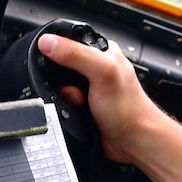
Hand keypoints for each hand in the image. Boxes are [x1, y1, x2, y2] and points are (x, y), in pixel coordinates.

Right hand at [37, 34, 181, 181]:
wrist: (133, 141)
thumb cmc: (128, 108)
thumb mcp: (102, 72)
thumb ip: (76, 54)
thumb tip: (48, 42)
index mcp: (102, 50)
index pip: (69, 40)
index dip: (58, 52)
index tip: (58, 66)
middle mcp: (95, 67)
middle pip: (60, 65)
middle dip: (60, 80)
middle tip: (75, 89)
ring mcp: (88, 87)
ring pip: (58, 85)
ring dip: (62, 96)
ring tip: (78, 102)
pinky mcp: (82, 104)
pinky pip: (61, 102)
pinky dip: (63, 107)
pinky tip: (77, 111)